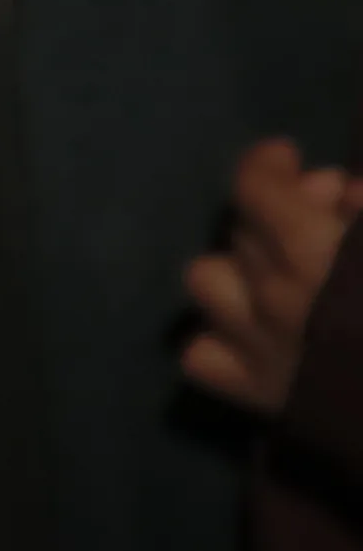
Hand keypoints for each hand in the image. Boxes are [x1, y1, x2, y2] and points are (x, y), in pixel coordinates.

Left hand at [184, 137, 352, 415]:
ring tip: (282, 274)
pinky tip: (258, 334)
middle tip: (322, 218)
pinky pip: (203, 357)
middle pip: (244, 230)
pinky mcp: (259, 395)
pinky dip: (222, 339)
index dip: (267, 164)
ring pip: (208, 283)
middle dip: (277, 213)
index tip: (287, 154)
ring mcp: (257, 347)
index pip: (254, 187)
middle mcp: (270, 294)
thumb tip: (347, 192)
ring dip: (241, 270)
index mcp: (311, 252)